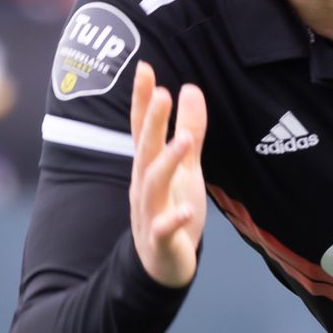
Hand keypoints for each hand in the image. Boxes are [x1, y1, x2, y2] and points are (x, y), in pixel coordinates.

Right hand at [129, 62, 207, 287]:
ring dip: (167, 162)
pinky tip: (187, 211)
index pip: (143, 128)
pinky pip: (164, 228)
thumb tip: (190, 88)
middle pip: (146, 149)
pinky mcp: (160, 239)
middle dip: (153, 122)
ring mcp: (149, 211)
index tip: (145, 68)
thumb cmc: (172, 207)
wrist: (162, 264)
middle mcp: (144, 184)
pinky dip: (174, 219)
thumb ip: (190, 129)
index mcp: (149, 166)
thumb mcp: (186, 167)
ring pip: (154, 183)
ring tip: (185, 142)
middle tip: (163, 93)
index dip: (143, 100)